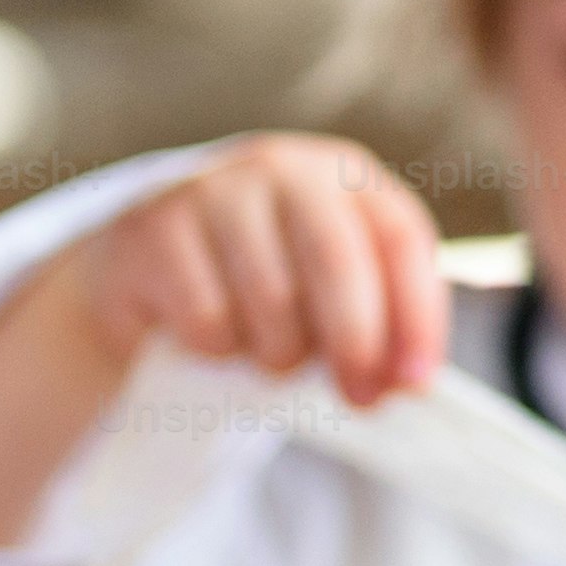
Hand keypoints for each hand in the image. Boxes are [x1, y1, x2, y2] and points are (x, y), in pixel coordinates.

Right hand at [73, 133, 447, 405]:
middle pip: (336, 259)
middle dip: (356, 341)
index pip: (400, 237)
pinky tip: (212, 337)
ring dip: (279, 352)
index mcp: (343, 175)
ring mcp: (213, 189)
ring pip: (271, 295)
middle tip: (359, 398)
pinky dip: (218, 347)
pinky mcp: (154, 228)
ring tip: (269, 354)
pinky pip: (207, 313)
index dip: (416, 315)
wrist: (148, 271)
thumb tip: (411, 381)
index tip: (416, 383)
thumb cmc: (263, 284)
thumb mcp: (331, 292)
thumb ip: (379, 323)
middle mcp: (281, 167)